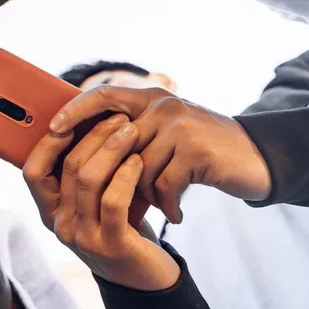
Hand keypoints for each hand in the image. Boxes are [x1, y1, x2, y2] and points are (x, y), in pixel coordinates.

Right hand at [24, 115, 179, 290]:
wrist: (144, 277)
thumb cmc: (118, 227)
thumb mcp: (91, 202)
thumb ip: (80, 174)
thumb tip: (81, 121)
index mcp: (48, 211)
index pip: (32, 171)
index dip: (48, 142)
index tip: (72, 118)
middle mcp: (59, 225)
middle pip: (68, 167)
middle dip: (94, 135)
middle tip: (118, 117)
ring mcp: (82, 237)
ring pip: (88, 180)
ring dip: (112, 149)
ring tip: (131, 131)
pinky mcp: (110, 246)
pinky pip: (113, 201)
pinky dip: (126, 174)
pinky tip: (138, 160)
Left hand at [49, 86, 270, 222]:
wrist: (254, 159)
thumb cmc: (197, 153)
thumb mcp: (162, 135)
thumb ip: (129, 136)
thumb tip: (79, 154)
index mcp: (148, 98)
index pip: (102, 95)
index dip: (75, 110)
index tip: (54, 129)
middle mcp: (162, 105)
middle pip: (116, 144)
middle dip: (115, 176)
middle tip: (118, 199)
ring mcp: (179, 125)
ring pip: (138, 168)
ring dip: (145, 194)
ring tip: (157, 204)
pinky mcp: (195, 149)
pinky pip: (163, 183)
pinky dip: (167, 204)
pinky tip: (174, 213)